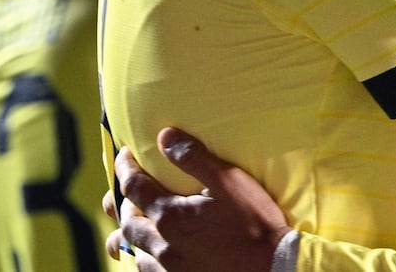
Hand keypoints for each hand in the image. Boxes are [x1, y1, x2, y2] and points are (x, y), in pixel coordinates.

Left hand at [110, 128, 291, 271]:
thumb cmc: (253, 223)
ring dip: (130, 235)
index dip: (125, 169)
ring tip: (132, 225)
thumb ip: (194, 158)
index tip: (124, 156)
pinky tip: (152, 256)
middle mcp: (163, 244)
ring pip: (135, 250)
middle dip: (122, 203)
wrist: (272, 266)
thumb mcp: (229, 181)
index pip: (134, 188)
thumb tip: (164, 136)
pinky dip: (144, 260)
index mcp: (171, 215)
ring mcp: (169, 268)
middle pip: (128, 222)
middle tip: (124, 192)